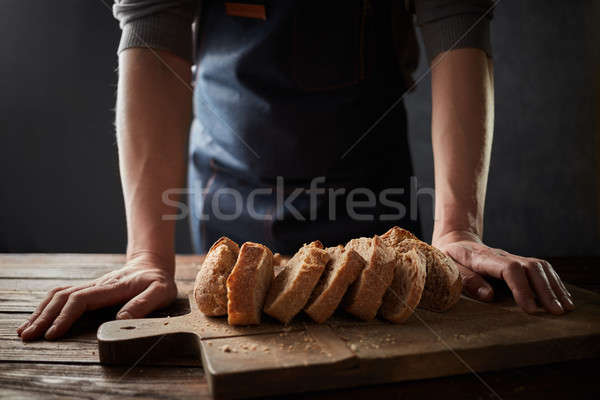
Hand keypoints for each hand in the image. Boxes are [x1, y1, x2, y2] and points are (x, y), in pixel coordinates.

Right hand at [16, 254, 176, 340]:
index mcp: (112, 288)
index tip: (53, 333)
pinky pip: (63, 295)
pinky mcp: (89, 290)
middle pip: (63, 297)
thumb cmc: (158, 281)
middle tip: (28, 335)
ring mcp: (91, 286)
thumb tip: (120, 320)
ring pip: (59, 294)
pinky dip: (47, 306)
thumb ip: (144, 304)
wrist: (152, 264)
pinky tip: (38, 318)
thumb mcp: (161, 292)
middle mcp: (97, 285)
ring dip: (41, 311)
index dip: (65, 316)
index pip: (81, 299)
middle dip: (44, 316)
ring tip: (25, 330)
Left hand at [433, 230, 574, 314]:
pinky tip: (561, 297)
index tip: (530, 309)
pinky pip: (540, 269)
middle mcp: (501, 255)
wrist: (454, 240)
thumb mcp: (449, 269)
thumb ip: (466, 281)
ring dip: (554, 286)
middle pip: (531, 267)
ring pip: (539, 266)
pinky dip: (553, 282)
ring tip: (565, 307)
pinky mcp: (517, 262)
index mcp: (481, 258)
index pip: (509, 269)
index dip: (522, 288)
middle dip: (545, 290)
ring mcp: (511, 257)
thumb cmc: (448, 259)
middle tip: (556, 312)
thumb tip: (488, 296)